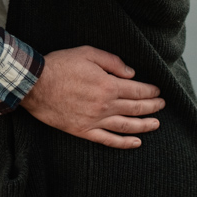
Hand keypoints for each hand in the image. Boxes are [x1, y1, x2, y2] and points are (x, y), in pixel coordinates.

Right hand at [19, 46, 163, 149]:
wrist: (35, 85)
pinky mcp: (83, 131)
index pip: (137, 90)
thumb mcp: (87, 53)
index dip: (150, 91)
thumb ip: (112, 62)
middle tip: (162, 105)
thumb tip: (131, 73)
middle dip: (152, 107)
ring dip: (144, 125)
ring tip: (156, 124)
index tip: (158, 91)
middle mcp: (105, 105)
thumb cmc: (60, 66)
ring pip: (126, 126)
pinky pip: (108, 140)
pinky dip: (124, 143)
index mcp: (108, 85)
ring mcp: (95, 120)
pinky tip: (136, 143)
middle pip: (135, 108)